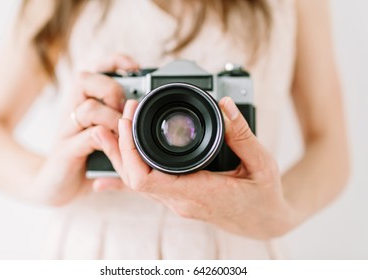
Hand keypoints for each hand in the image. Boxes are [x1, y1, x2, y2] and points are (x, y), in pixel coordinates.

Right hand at [31, 54, 137, 205]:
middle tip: (123, 110)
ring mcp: (66, 130)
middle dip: (111, 91)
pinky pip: (86, 137)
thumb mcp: (106, 133)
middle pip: (84, 80)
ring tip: (120, 132)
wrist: (58, 186)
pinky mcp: (65, 151)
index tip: (135, 68)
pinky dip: (103, 139)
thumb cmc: (87, 156)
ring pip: (86, 108)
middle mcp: (71, 110)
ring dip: (110, 118)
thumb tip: (144, 107)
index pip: (95, 69)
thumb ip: (120, 118)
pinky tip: (110, 146)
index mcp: (82, 102)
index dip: (115, 62)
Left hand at [94, 97, 295, 238]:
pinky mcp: (178, 197)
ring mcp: (177, 201)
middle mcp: (181, 200)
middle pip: (132, 179)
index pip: (145, 180)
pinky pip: (146, 185)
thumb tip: (225, 105)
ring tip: (112, 127)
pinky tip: (114, 164)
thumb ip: (242, 135)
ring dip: (122, 155)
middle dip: (121, 145)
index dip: (129, 150)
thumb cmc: (264, 197)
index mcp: (199, 193)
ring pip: (136, 182)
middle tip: (123, 114)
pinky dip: (130, 168)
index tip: (128, 121)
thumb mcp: (262, 164)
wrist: (264, 222)